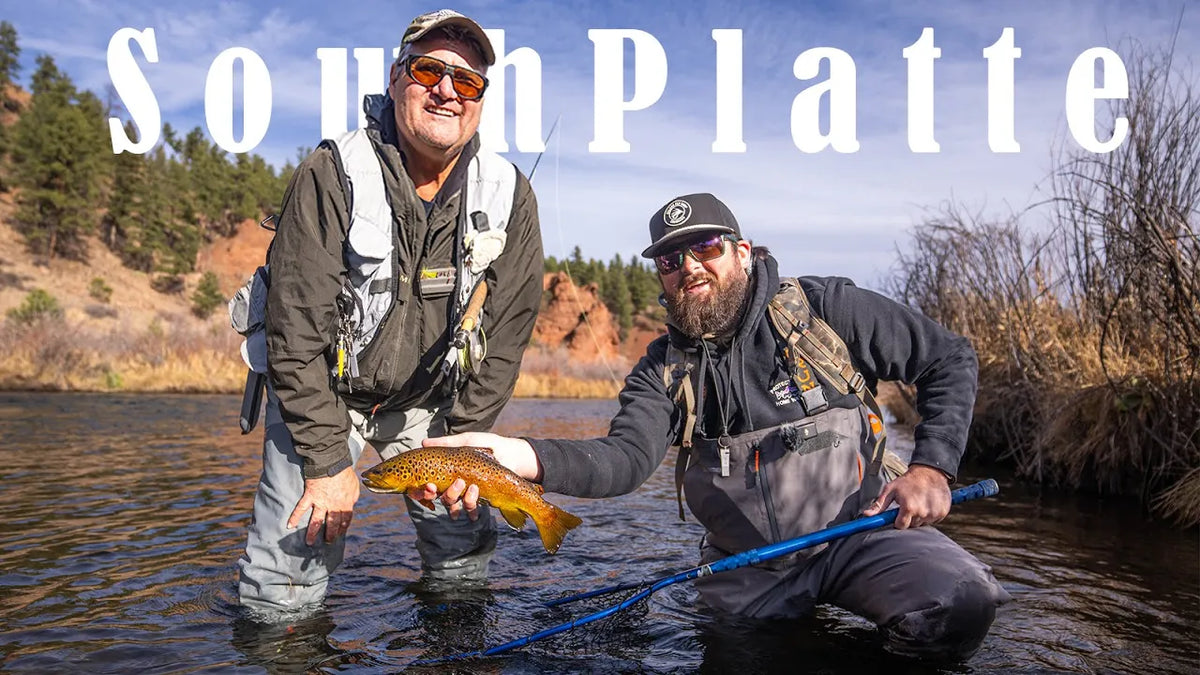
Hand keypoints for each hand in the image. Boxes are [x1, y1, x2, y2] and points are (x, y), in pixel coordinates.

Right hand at [287, 465, 360, 544]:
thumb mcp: (355, 485)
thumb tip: (352, 503)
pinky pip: (301, 508)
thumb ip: (353, 497)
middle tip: (328, 542)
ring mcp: (321, 502)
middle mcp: (333, 506)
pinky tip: (289, 526)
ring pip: (316, 521)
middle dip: (330, 535)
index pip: (345, 520)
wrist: (332, 462)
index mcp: (346, 503)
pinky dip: (294, 517)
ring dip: (312, 533)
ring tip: (309, 543)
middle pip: (332, 524)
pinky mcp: (310, 496)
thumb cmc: (345, 472)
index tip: (340, 533)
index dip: (343, 528)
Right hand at [407, 432, 539, 520]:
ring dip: (462, 500)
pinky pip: (471, 510)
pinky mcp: (480, 499)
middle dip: (447, 494)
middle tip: (459, 483)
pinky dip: (471, 511)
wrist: (510, 453)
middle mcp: (453, 484)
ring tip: (475, 488)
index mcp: (447, 471)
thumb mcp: (466, 441)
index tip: (429, 486)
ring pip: (455, 504)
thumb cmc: (486, 444)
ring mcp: (465, 493)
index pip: (429, 485)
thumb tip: (423, 442)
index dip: (424, 490)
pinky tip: (475, 514)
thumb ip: (446, 443)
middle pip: (441, 497)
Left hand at [861, 464, 951, 528]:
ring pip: (923, 523)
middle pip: (912, 525)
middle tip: (909, 504)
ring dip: (920, 516)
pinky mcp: (943, 512)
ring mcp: (934, 513)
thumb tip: (866, 515)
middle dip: (909, 517)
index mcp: (908, 507)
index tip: (898, 514)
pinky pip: (934, 520)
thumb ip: (879, 505)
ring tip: (919, 501)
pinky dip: (930, 514)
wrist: (929, 472)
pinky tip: (928, 502)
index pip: (901, 526)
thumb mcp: (890, 490)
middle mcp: (922, 512)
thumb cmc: (907, 481)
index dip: (898, 521)